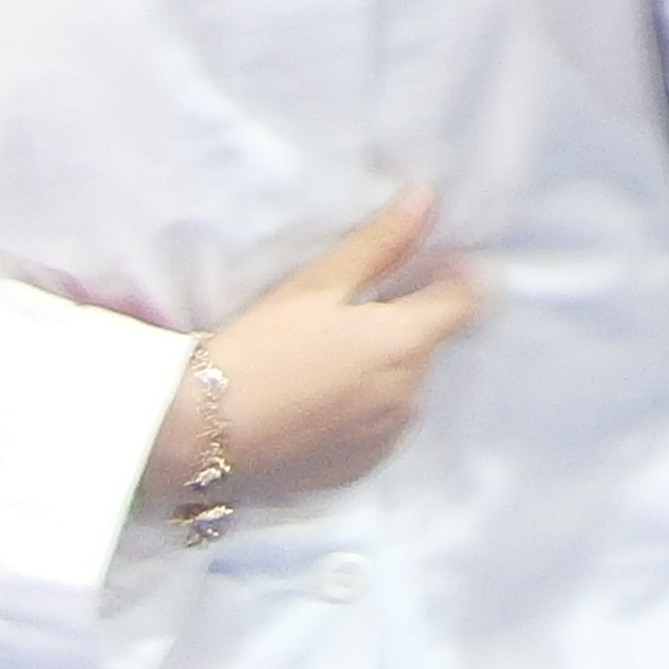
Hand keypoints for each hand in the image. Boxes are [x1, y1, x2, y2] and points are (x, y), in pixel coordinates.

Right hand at [144, 189, 481, 510]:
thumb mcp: (316, 286)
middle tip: (352, 313)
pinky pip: (381, 426)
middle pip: (430, 344)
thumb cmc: (258, 350)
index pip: (468, 301)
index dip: (456, 276)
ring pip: (406, 386)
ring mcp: (387, 437)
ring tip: (326, 359)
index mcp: (405, 343)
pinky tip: (318, 399)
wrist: (199, 436)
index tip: (430, 266)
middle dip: (407, 323)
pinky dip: (364, 409)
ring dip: (385, 368)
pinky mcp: (360, 468)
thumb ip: (380, 244)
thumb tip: (427, 199)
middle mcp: (410, 394)